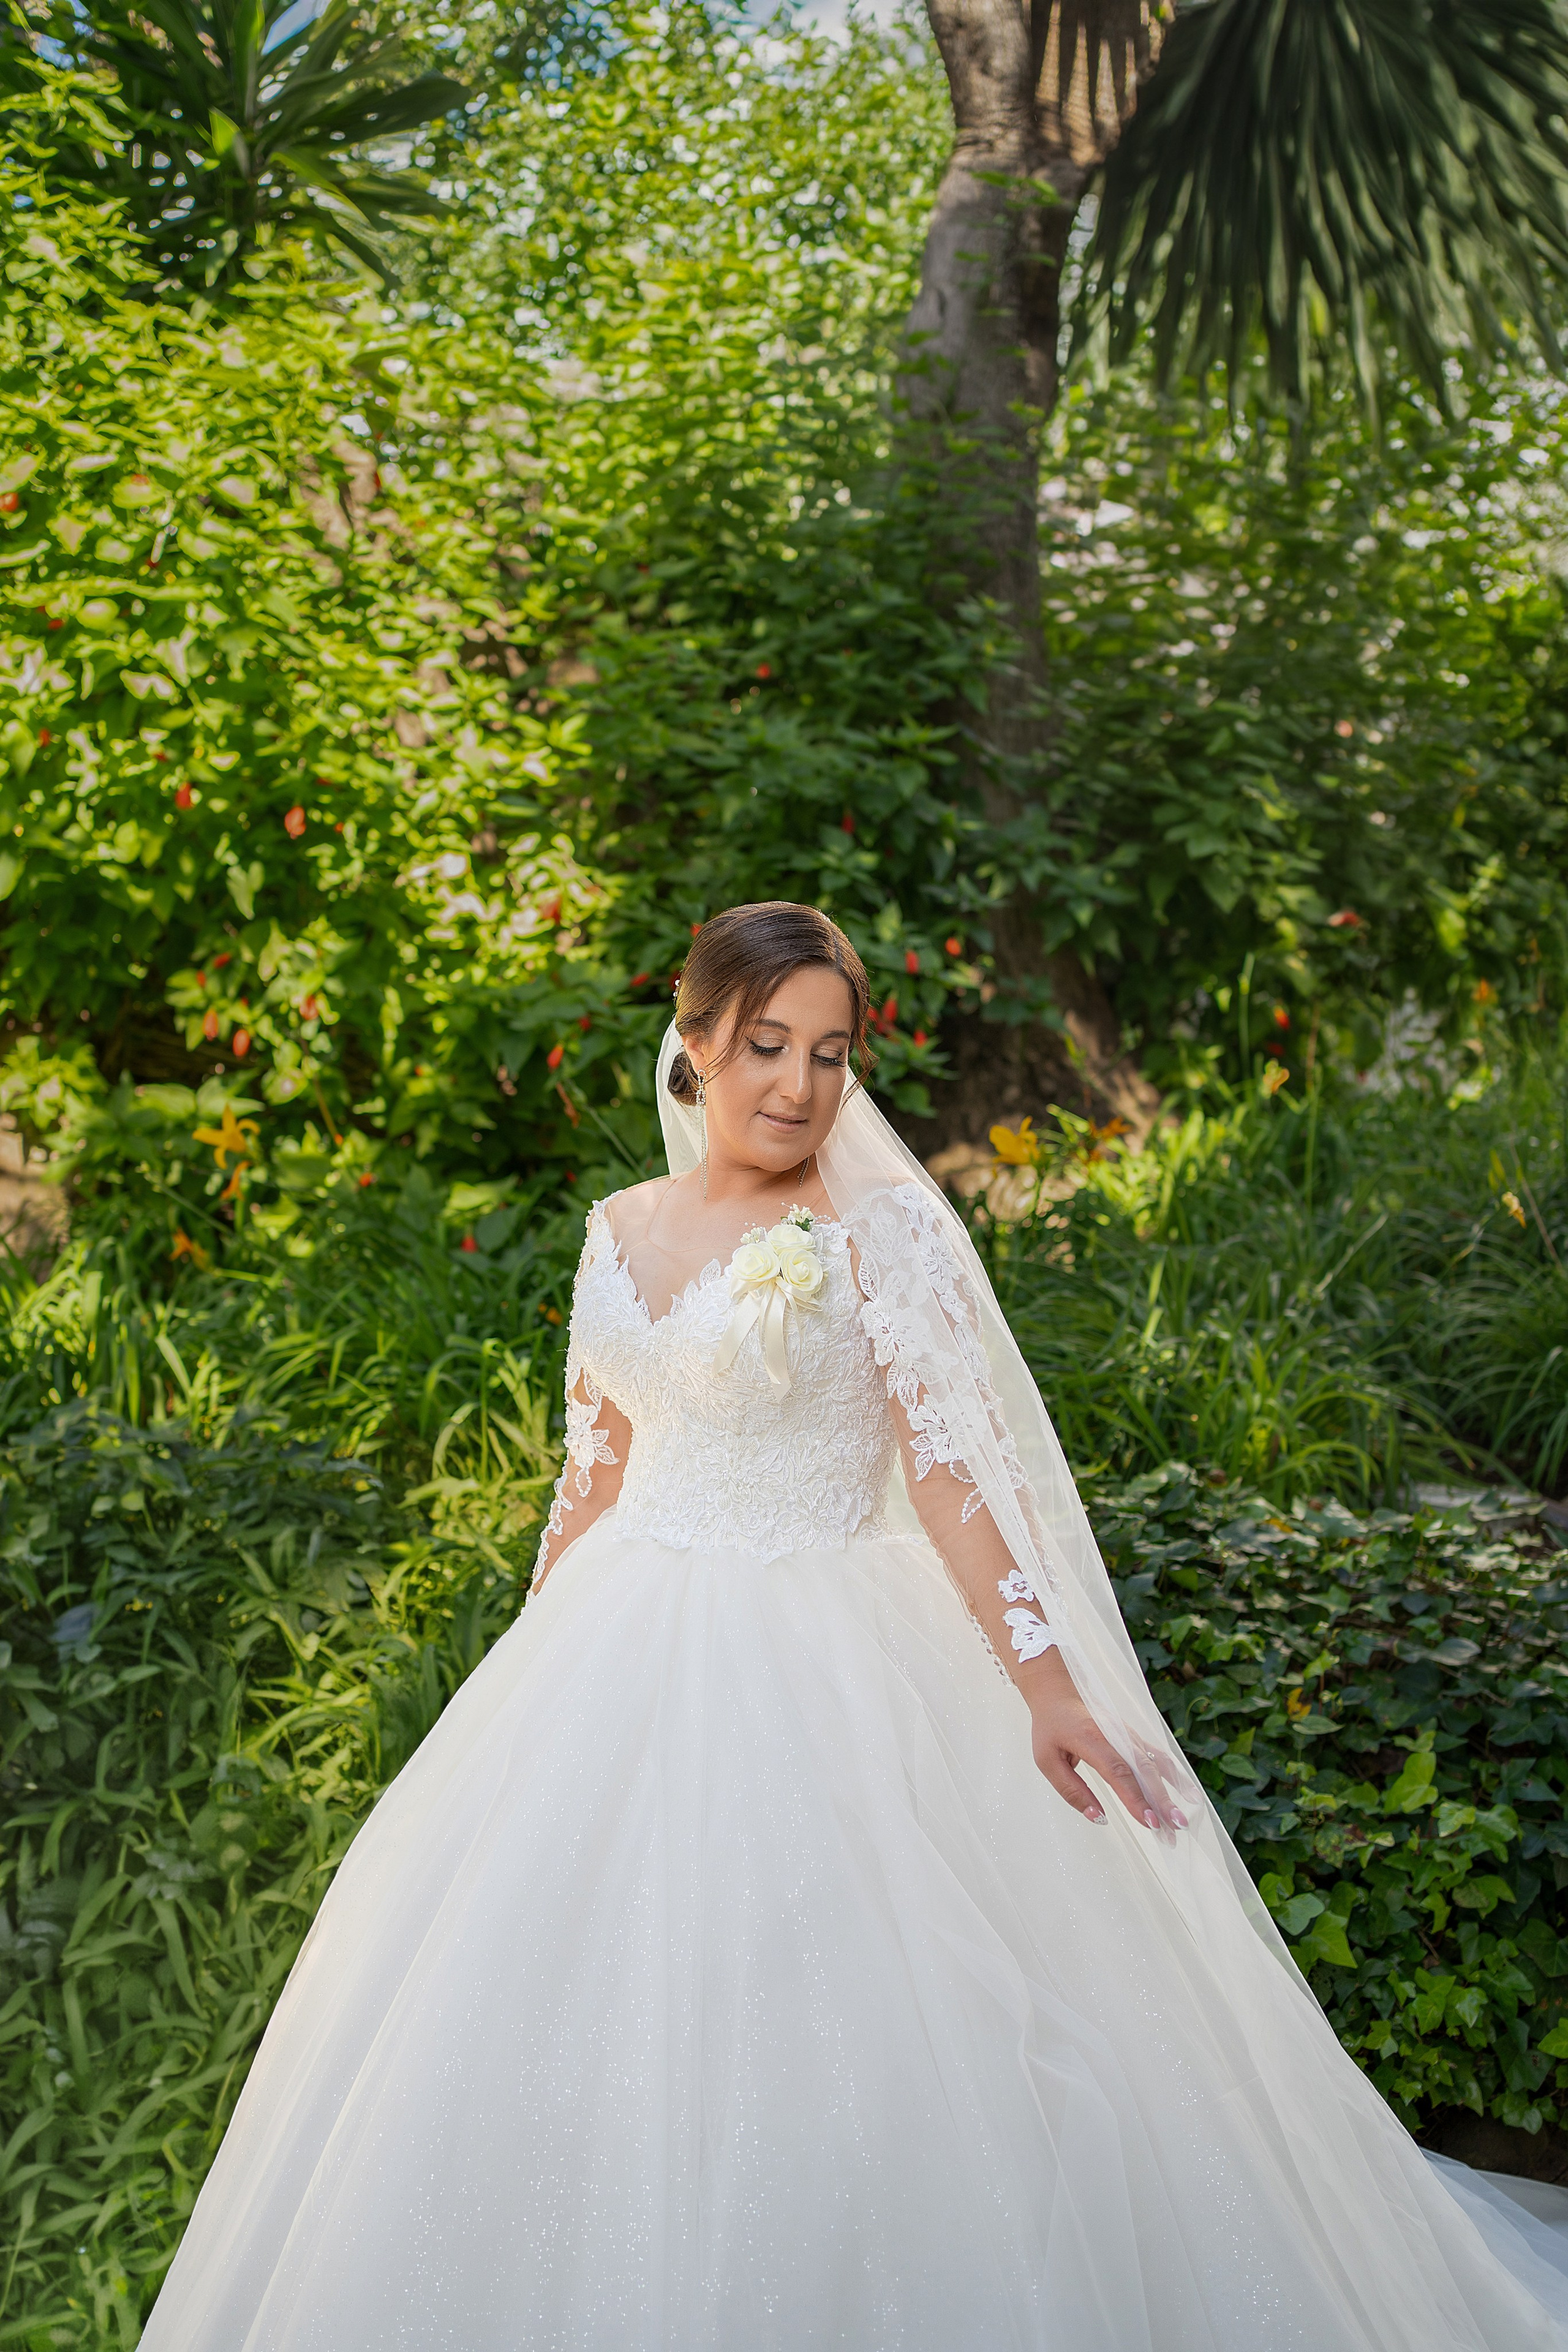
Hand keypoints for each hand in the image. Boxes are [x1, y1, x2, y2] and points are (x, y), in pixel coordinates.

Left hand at [1025, 1653, 1187, 1833]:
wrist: (1058, 1693)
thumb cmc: (1051, 1729)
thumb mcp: (1046, 1761)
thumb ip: (1072, 1790)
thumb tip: (1098, 1817)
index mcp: (1091, 1738)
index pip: (1118, 1772)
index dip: (1136, 1798)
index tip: (1150, 1822)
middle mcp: (1116, 1735)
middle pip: (1143, 1770)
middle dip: (1161, 1801)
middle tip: (1175, 1828)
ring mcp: (1128, 1735)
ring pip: (1154, 1765)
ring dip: (1170, 1794)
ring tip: (1182, 1820)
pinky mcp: (1134, 1738)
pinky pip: (1157, 1756)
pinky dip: (1174, 1775)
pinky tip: (1189, 1794)